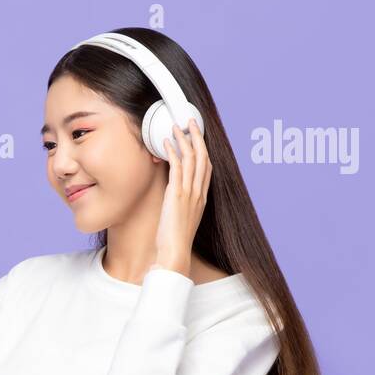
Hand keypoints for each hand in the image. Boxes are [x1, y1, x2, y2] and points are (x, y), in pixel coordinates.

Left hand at [154, 118, 209, 275]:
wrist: (175, 252)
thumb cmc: (175, 239)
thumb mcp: (183, 218)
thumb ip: (182, 204)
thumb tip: (174, 195)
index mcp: (202, 198)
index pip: (207, 168)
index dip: (204, 149)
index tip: (198, 137)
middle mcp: (199, 193)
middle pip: (202, 158)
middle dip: (197, 137)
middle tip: (191, 122)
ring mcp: (189, 193)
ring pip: (191, 159)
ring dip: (184, 140)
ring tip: (176, 126)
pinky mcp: (177, 195)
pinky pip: (177, 168)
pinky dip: (173, 153)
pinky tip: (167, 143)